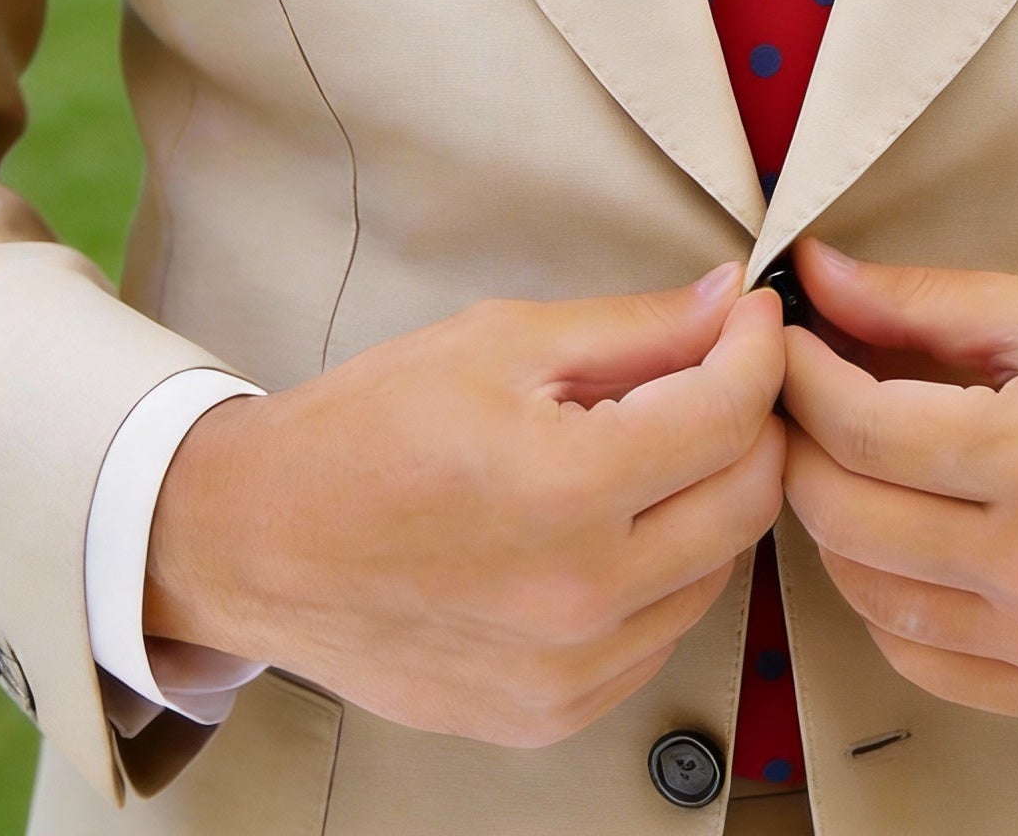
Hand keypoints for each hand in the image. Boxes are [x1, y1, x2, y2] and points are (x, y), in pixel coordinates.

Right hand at [145, 266, 785, 745]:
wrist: (259, 543)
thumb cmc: (363, 434)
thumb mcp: (500, 342)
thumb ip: (634, 327)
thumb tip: (727, 303)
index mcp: (564, 489)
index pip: (730, 414)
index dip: (758, 349)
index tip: (752, 319)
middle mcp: (579, 596)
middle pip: (748, 498)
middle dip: (752, 420)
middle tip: (718, 374)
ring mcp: (569, 671)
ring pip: (718, 569)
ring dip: (709, 497)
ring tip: (649, 448)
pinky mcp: (553, 712)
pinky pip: (662, 632)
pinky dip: (664, 570)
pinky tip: (613, 524)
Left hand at [780, 241, 1017, 726]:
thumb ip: (929, 301)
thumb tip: (819, 276)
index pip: (861, 428)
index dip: (800, 377)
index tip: (785, 341)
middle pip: (845, 515)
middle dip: (799, 444)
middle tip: (799, 397)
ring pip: (868, 595)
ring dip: (832, 523)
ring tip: (846, 462)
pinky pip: (923, 662)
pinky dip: (885, 602)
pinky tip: (898, 543)